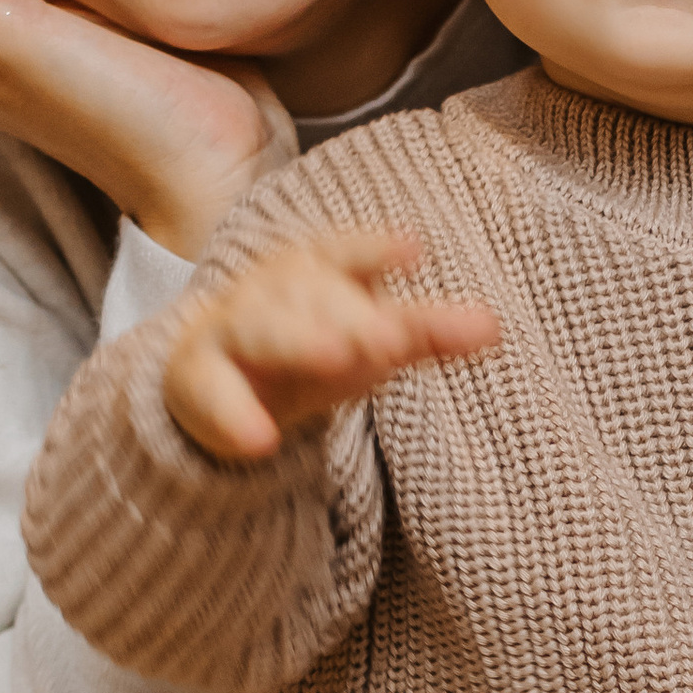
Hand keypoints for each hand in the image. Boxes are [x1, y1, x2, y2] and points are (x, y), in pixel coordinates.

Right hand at [163, 230, 500, 459]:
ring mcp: (231, 332)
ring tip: (337, 358)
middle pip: (312, 296)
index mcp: (313, 269)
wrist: (214, 371)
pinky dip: (233, 416)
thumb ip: (427, 332)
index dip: (376, 251)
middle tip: (394, 339)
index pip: (346, 254)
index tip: (414, 251)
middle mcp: (270, 291)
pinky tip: (258, 441)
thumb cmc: (309, 342)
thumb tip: (495, 328)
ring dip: (298, 341)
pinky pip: (213, 394)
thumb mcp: (369, 338)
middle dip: (353, 315)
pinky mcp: (198, 380)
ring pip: (262, 330)